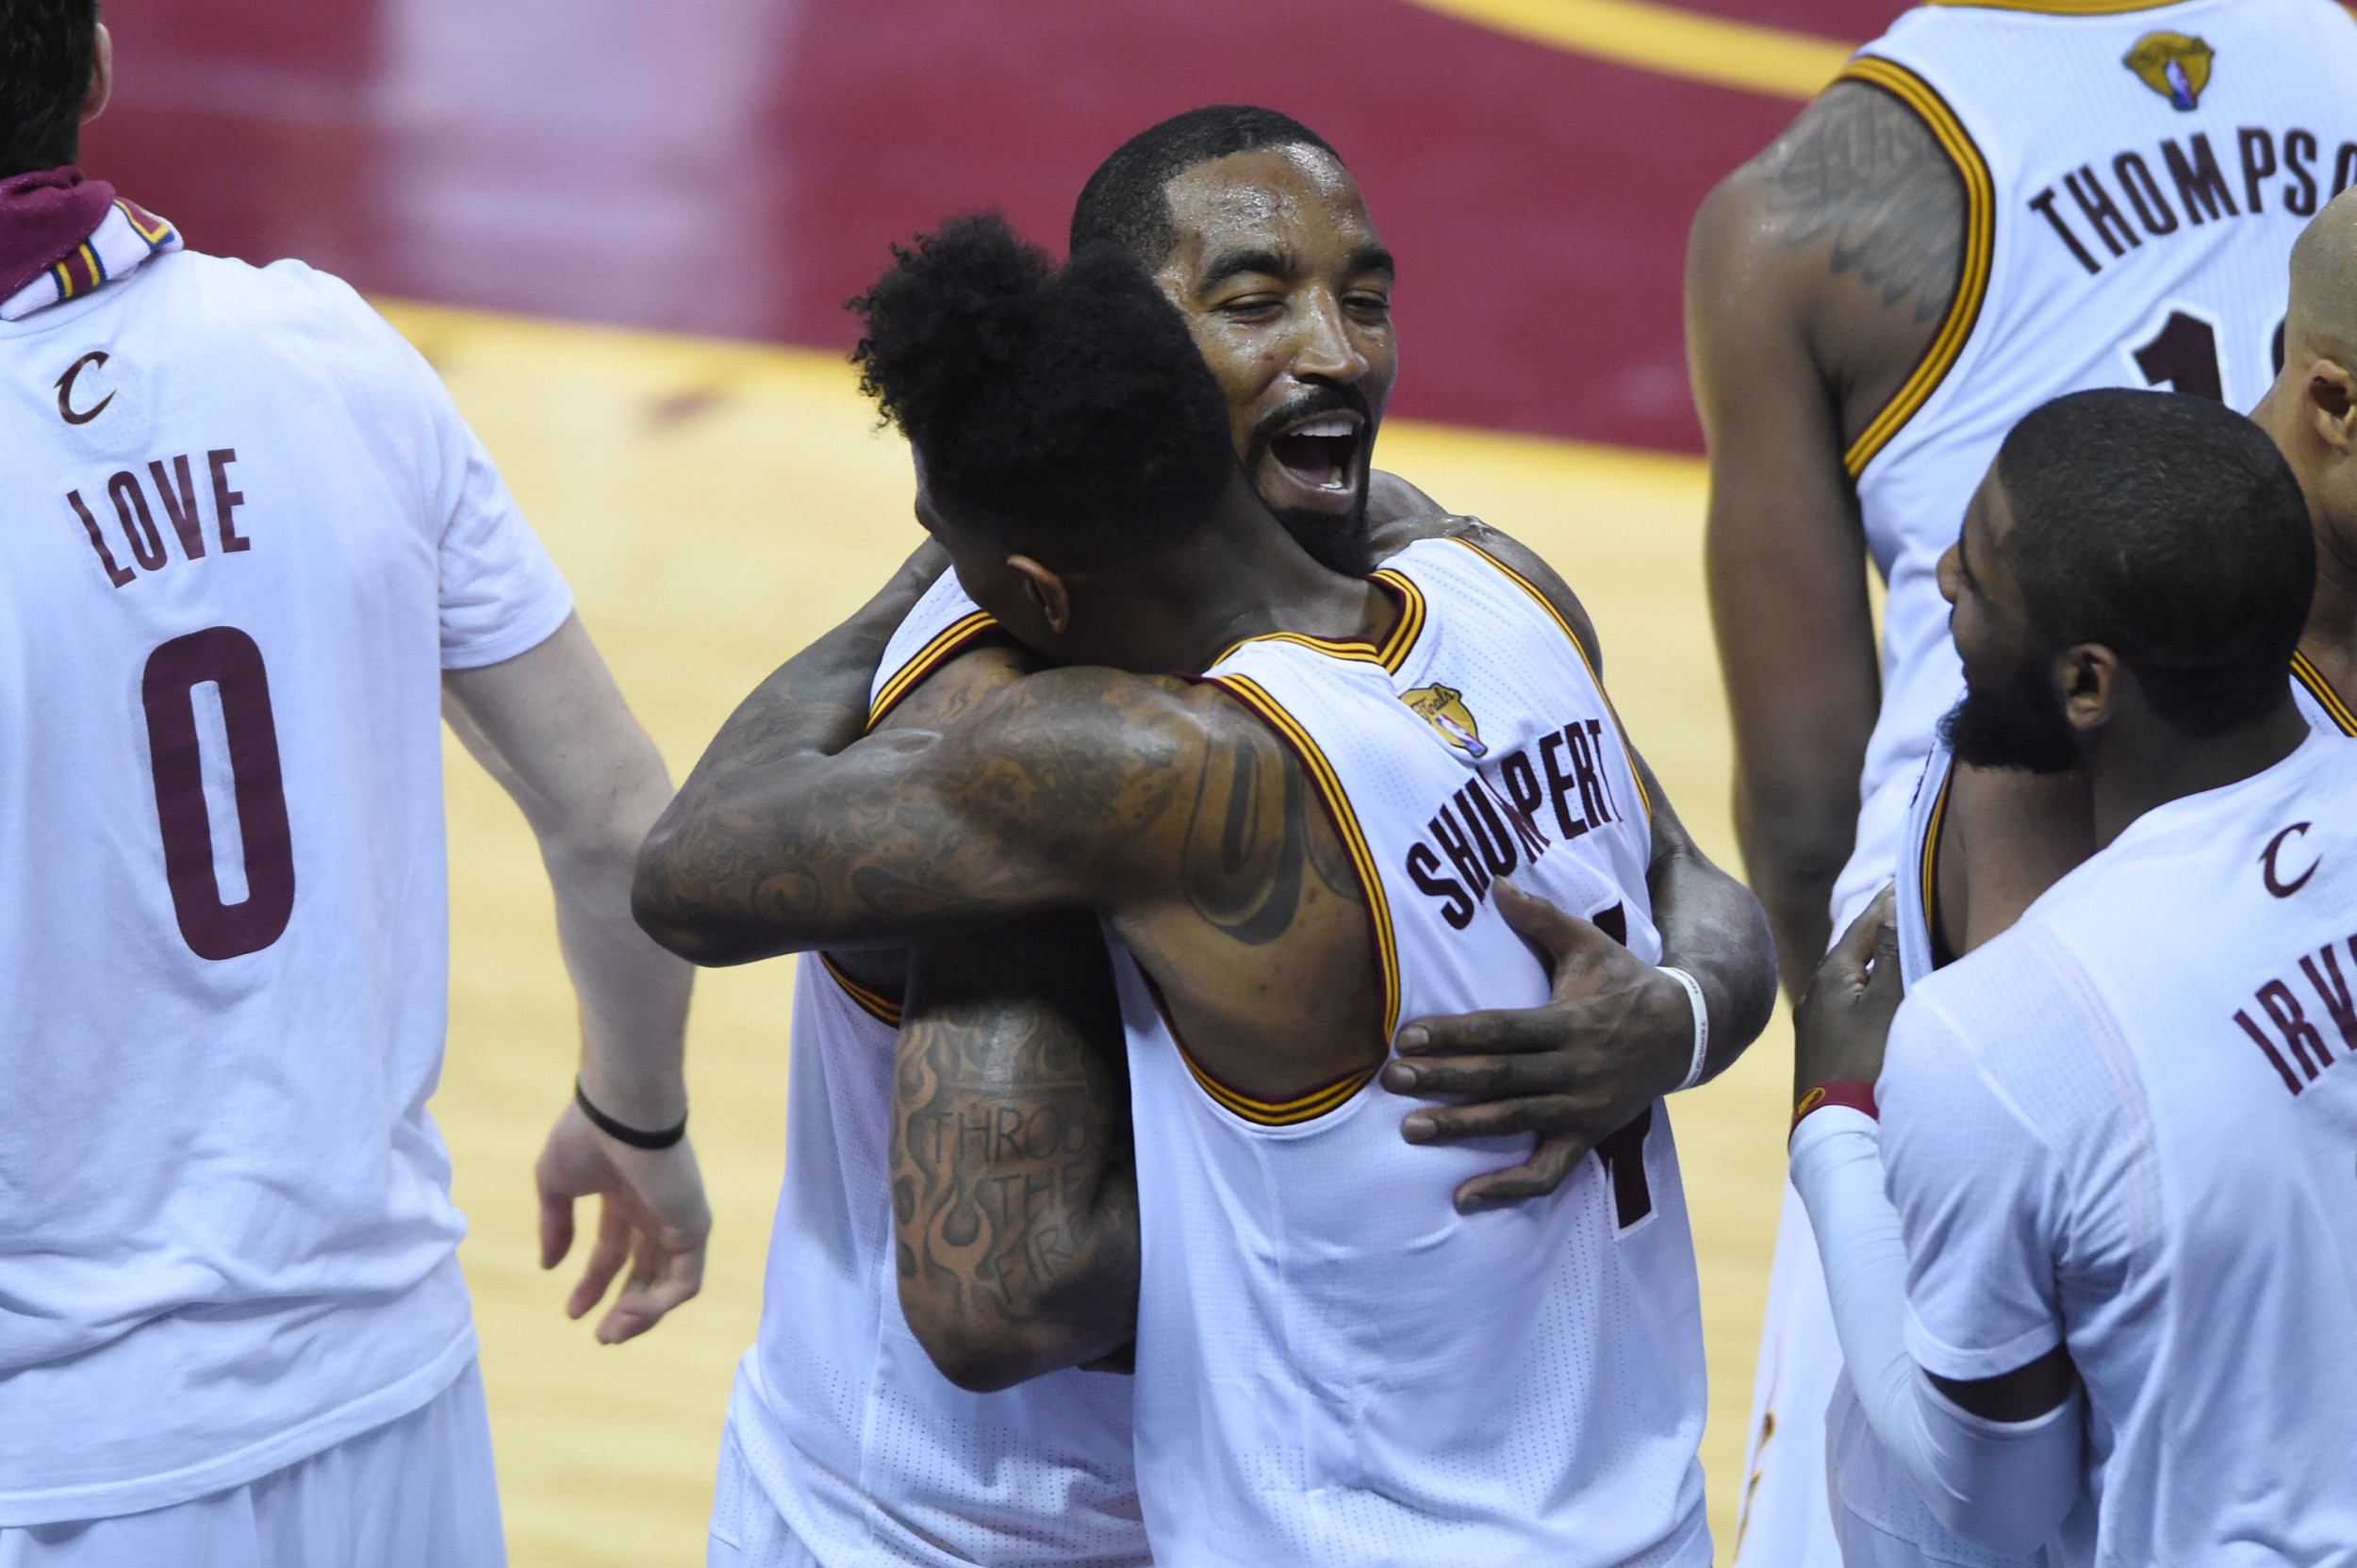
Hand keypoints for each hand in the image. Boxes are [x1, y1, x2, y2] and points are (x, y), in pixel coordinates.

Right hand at [535, 1101, 710, 1343]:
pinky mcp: (694, 1227)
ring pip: (668, 1283)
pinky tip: (629, 1313)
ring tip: (612, 1334)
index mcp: (625, 1196)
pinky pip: (685, 1280)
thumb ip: (555, 1226)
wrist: (622, 1112)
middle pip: (643, 1271)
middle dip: (621, 1307)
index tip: (572, 1313)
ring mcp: (677, 1219)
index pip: (613, 1252)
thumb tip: (549, 1267)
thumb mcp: (555, 1185)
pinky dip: (660, 1305)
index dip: (593, 1285)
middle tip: (601, 1337)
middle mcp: (655, 1211)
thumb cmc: (586, 1136)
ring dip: (641, 1316)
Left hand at [1380, 880, 1695, 1212]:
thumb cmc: (1625, 982)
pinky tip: (1464, 1197)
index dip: (1455, 1035)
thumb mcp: (1589, 943)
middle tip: (1392, 1081)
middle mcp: (1576, 1069)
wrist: (1687, 1033)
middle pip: (1501, 1078)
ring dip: (1462, 1129)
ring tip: (1411, 1131)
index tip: (1407, 1037)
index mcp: (1570, 1022)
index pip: (1503, 1030)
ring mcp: (1583, 1109)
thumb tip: (1494, 881)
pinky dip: (1508, 1189)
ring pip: (1516, 1124)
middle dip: (1444, 1080)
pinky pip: (1548, 1172)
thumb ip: (1540, 917)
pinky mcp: (1589, 1138)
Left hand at [1792, 885, 1902, 1106]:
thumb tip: (1892, 901)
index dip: (1892, 898)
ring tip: (1905, 937)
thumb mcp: (1888, 1005)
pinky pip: (1852, 999)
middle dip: (1885, 923)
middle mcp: (1817, 990)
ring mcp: (1817, 1019)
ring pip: (1855, 973)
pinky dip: (1872, 984)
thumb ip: (1894, 953)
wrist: (1836, 1129)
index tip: (1913, 872)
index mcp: (1831, 973)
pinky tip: (1885, 990)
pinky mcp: (1824, 1043)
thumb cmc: (1866, 1064)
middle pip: (1859, 946)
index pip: (1867, 922)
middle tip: (1912, 897)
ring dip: (1880, 955)